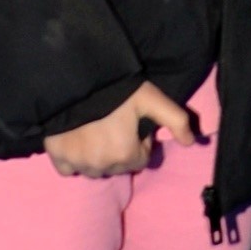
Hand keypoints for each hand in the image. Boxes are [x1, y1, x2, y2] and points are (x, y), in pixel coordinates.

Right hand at [44, 81, 196, 178]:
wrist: (74, 80)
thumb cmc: (117, 89)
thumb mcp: (151, 99)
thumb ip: (176, 120)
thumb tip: (192, 142)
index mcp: (126, 155)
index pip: (140, 160)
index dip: (138, 141)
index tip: (130, 124)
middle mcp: (101, 166)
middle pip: (118, 166)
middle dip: (119, 150)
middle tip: (113, 124)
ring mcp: (78, 164)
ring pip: (95, 170)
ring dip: (98, 157)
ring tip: (95, 130)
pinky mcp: (58, 158)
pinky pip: (69, 170)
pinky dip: (74, 160)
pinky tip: (77, 140)